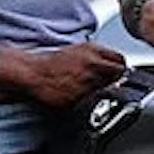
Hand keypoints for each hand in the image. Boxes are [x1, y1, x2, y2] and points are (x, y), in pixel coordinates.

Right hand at [4, 42, 127, 107]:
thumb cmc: (52, 63)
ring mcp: (88, 82)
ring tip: (93, 91)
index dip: (120, 68)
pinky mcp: (81, 97)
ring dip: (105, 92)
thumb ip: (97, 57)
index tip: (119, 73)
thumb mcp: (78, 51)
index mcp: (93, 51)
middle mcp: (94, 65)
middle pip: (119, 76)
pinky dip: (92, 102)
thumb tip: (113, 66)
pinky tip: (83, 98)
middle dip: (117, 80)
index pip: (120, 61)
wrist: (34, 73)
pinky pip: (94, 102)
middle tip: (110, 85)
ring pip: (108, 90)